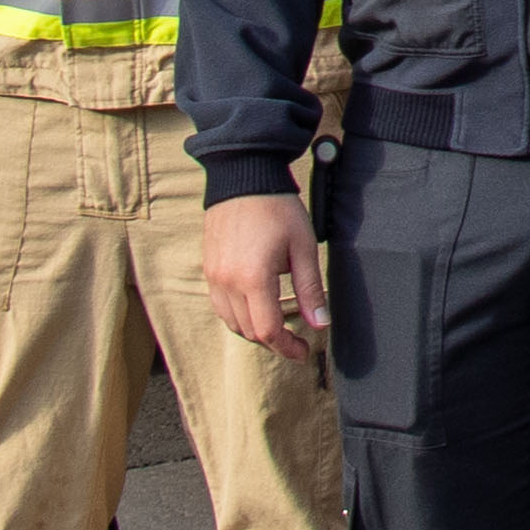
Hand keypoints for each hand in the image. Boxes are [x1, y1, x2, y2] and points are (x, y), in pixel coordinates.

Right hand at [204, 192, 330, 364]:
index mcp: (253, 278)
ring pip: (232, 322)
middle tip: (296, 338)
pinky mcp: (208, 269)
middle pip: (249, 331)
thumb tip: (320, 324)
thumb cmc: (277, 208)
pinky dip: (238, 315)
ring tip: (278, 323)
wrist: (243, 178)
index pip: (268, 330)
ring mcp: (213, 277)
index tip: (303, 351)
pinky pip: (220, 306)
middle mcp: (227, 282)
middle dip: (274, 340)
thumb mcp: (303, 247)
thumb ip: (310, 289)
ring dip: (255, 329)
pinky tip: (256, 306)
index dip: (287, 347)